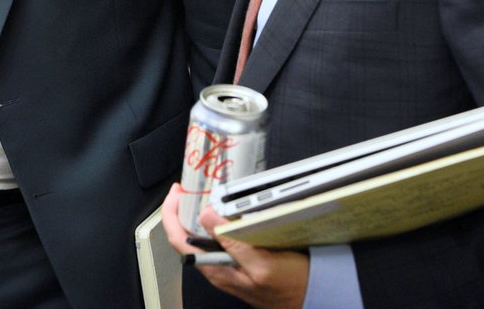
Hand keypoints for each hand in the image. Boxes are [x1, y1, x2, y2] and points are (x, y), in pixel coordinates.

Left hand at [162, 182, 310, 308]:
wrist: (312, 299)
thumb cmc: (291, 288)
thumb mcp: (264, 264)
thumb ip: (234, 243)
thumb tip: (207, 216)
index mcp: (217, 269)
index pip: (180, 240)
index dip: (172, 214)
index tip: (177, 191)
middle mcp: (218, 267)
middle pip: (188, 235)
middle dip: (184, 209)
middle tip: (191, 187)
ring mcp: (228, 265)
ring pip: (204, 236)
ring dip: (200, 214)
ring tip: (203, 194)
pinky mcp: (240, 261)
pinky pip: (222, 239)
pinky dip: (218, 221)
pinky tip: (227, 211)